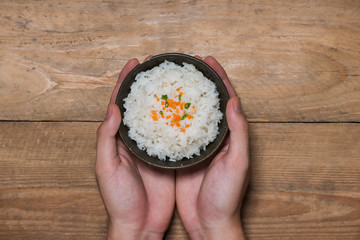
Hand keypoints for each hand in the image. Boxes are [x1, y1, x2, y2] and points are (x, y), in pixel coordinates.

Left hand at [96, 58, 174, 239]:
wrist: (139, 224)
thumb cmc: (118, 199)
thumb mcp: (106, 168)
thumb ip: (107, 138)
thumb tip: (113, 108)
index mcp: (118, 139)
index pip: (120, 103)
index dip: (126, 82)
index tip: (136, 63)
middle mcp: (136, 139)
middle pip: (142, 105)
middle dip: (149, 84)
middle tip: (161, 66)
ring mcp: (153, 147)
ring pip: (160, 116)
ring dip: (167, 98)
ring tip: (177, 81)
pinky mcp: (168, 157)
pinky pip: (174, 133)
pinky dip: (180, 119)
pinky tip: (190, 109)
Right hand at [176, 56, 248, 238]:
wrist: (209, 223)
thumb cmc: (227, 197)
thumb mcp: (238, 164)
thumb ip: (238, 133)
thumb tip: (234, 101)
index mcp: (229, 136)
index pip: (226, 99)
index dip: (218, 77)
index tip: (207, 60)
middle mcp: (213, 137)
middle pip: (205, 102)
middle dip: (196, 82)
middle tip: (184, 65)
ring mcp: (196, 145)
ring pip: (188, 114)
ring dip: (180, 97)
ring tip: (168, 80)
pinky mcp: (182, 156)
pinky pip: (175, 131)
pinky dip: (168, 117)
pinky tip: (157, 109)